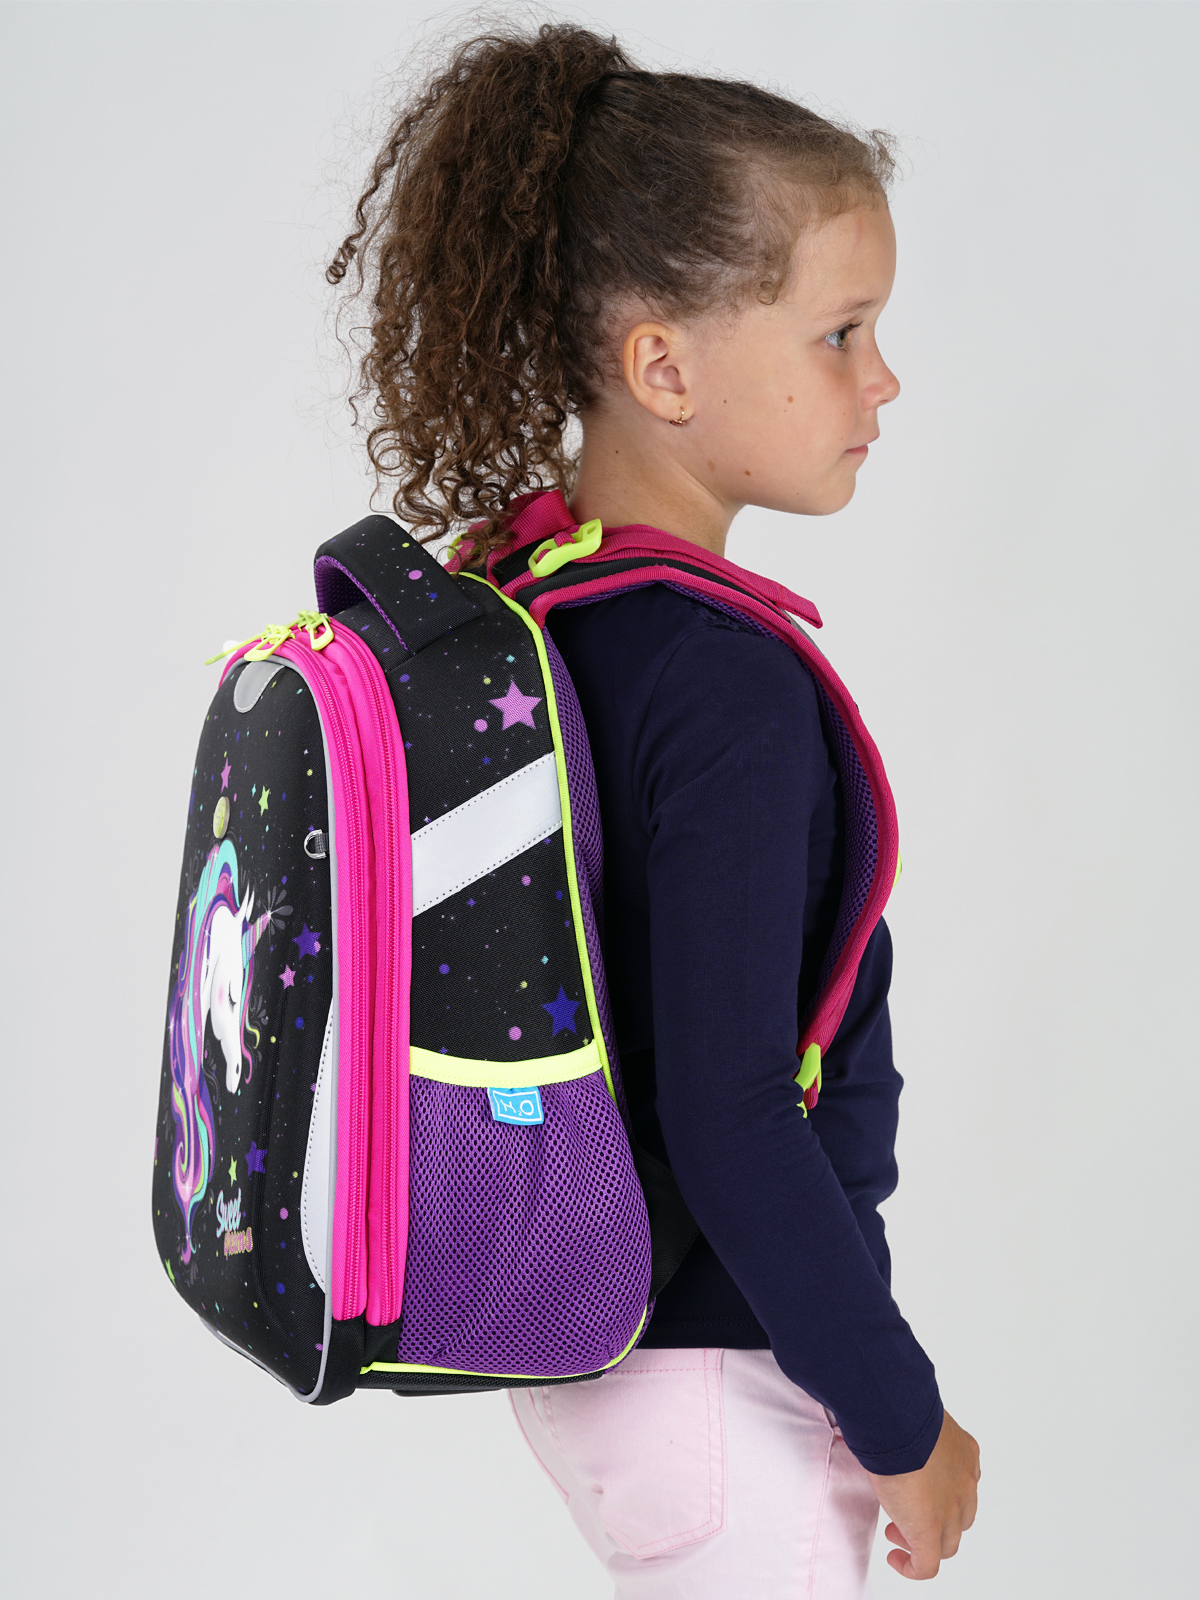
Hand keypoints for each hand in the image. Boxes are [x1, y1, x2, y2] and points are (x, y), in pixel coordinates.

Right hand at [864, 1410, 979, 1579]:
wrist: (897, 1423)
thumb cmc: (899, 1410)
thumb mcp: (913, 1420)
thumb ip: (912, 1431)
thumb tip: (888, 1424)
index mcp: (964, 1455)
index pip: (962, 1484)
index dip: (942, 1494)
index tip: (918, 1490)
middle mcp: (965, 1484)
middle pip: (959, 1517)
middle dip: (936, 1519)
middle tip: (906, 1511)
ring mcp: (951, 1511)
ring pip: (947, 1543)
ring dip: (924, 1542)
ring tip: (897, 1533)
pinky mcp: (930, 1532)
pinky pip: (927, 1565)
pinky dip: (912, 1567)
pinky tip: (896, 1558)